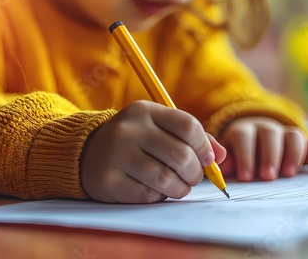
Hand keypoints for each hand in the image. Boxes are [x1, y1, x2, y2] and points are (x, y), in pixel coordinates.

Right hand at [80, 100, 226, 203]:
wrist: (86, 153)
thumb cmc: (134, 141)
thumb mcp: (158, 129)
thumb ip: (191, 138)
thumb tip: (221, 156)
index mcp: (144, 111)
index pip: (188, 125)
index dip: (205, 146)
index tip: (208, 159)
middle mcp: (129, 130)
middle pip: (181, 155)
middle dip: (196, 172)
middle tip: (194, 178)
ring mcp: (116, 155)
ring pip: (166, 179)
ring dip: (181, 188)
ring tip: (179, 187)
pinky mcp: (109, 181)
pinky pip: (148, 195)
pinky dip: (159, 197)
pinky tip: (154, 190)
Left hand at [217, 116, 307, 180]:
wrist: (255, 149)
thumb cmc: (238, 161)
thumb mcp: (226, 161)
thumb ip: (223, 165)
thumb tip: (220, 170)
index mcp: (243, 132)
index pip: (243, 136)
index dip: (245, 155)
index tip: (246, 177)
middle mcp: (266, 129)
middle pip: (270, 133)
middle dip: (269, 155)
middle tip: (268, 177)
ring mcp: (286, 134)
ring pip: (293, 134)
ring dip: (293, 153)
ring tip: (288, 174)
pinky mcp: (304, 143)